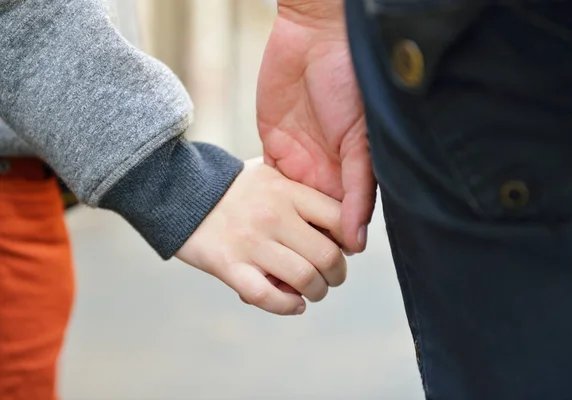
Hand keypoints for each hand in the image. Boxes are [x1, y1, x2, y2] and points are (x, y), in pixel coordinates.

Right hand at [175, 158, 345, 315]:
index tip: (345, 249)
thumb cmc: (232, 187)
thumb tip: (338, 227)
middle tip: (331, 278)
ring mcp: (250, 242)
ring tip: (312, 292)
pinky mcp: (228, 266)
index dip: (351, 241)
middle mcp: (273, 216)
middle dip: (337, 275)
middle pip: (328, 256)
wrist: (178, 191)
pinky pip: (267, 296)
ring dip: (316, 292)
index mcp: (287, 191)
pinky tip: (295, 305)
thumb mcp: (269, 175)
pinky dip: (288, 307)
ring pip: (304, 279)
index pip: (340, 219)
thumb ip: (301, 195)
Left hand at [257, 0, 376, 253]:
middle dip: (305, 251)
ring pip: (289, 213)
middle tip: (294, 282)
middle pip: (315, 225)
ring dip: (280, 237)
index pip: (345, 224)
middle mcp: (327, 174)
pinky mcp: (273, 150)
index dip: (334, 251)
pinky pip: (267, 188)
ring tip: (270, 268)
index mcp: (353, 174)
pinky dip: (261, 211)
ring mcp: (299, 164)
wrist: (314, 39)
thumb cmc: (351, 81)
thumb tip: (357, 240)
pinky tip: (253, 234)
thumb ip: (359, 189)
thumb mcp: (361, 139)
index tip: (323, 278)